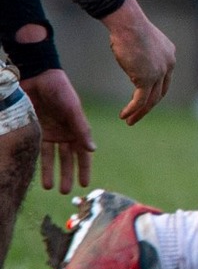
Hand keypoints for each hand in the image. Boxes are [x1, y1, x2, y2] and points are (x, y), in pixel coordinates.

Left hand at [20, 69, 92, 192]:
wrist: (36, 77)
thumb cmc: (59, 90)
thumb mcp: (72, 109)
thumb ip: (81, 129)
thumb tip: (92, 150)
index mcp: (77, 128)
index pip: (83, 153)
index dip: (84, 168)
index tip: (84, 184)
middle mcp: (64, 133)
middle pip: (67, 159)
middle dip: (67, 175)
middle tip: (66, 191)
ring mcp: (48, 133)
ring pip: (51, 158)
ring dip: (52, 172)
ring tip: (51, 187)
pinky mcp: (34, 131)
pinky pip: (35, 150)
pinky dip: (37, 162)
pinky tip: (37, 174)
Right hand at [101, 0, 174, 124]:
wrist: (129, 24)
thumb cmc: (128, 28)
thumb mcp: (141, 42)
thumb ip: (142, 54)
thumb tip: (132, 59)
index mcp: (169, 55)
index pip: (164, 79)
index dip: (154, 91)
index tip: (142, 100)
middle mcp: (168, 65)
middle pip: (160, 92)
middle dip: (148, 106)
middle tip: (137, 115)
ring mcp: (159, 73)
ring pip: (151, 100)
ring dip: (140, 112)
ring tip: (129, 120)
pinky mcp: (147, 78)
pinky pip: (140, 100)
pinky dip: (132, 109)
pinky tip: (124, 115)